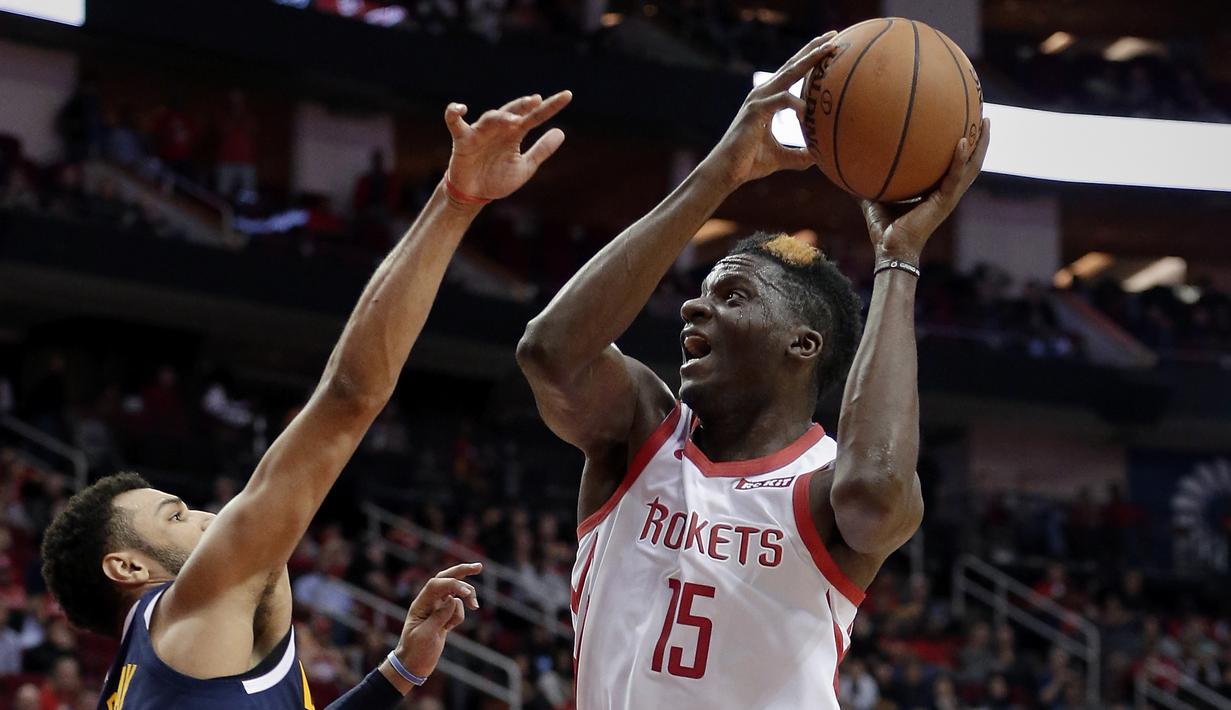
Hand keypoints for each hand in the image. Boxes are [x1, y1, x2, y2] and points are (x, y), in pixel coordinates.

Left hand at [393, 562, 481, 677]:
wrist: (413, 665)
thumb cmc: (415, 651)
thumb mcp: (426, 635)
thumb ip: (440, 616)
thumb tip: (454, 599)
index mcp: (420, 603)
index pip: (437, 584)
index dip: (453, 584)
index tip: (466, 593)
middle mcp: (429, 602)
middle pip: (446, 578)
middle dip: (462, 571)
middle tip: (479, 567)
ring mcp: (437, 608)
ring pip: (456, 594)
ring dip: (467, 599)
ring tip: (476, 606)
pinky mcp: (444, 616)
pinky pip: (458, 609)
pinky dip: (460, 616)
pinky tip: (450, 629)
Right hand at [444, 92, 571, 201]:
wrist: (474, 194)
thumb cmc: (498, 179)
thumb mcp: (525, 167)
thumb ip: (542, 150)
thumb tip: (561, 132)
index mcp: (515, 134)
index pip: (535, 117)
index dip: (550, 107)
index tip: (567, 95)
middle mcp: (498, 129)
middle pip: (512, 112)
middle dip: (523, 105)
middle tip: (536, 100)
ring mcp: (480, 132)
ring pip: (490, 118)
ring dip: (501, 117)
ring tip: (515, 120)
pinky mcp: (462, 140)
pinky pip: (455, 122)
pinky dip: (454, 113)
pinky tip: (461, 108)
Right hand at [703, 33, 839, 187]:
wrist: (727, 171)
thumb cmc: (749, 163)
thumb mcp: (781, 157)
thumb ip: (800, 155)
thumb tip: (820, 158)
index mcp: (768, 99)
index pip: (792, 73)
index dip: (809, 58)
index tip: (828, 46)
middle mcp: (763, 94)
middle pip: (792, 65)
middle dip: (813, 48)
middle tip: (833, 35)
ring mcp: (758, 100)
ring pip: (789, 73)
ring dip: (809, 60)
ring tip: (828, 49)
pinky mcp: (755, 111)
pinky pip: (783, 99)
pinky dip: (798, 104)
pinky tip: (808, 114)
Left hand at [860, 118, 991, 262]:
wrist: (891, 249)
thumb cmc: (884, 230)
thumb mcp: (875, 199)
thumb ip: (870, 182)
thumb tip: (852, 165)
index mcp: (937, 192)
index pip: (956, 166)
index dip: (964, 147)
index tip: (966, 125)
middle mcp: (948, 193)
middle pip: (972, 162)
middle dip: (981, 140)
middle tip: (986, 117)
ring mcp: (949, 197)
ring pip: (972, 167)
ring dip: (981, 145)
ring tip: (986, 122)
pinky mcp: (944, 201)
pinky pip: (955, 176)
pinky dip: (960, 159)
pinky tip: (962, 141)